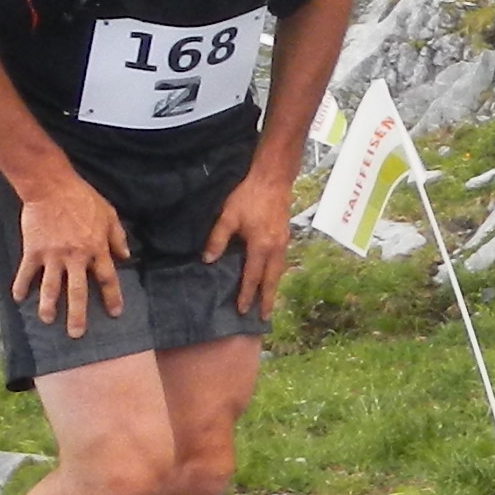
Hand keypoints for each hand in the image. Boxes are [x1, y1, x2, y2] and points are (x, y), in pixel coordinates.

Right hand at [13, 175, 129, 336]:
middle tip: (77, 334)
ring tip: (48, 321)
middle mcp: (75, 256)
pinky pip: (26, 273)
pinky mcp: (33, 250)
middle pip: (78, 292)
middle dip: (78, 315)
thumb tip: (126, 256)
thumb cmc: (82, 198)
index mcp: (96, 248)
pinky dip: (21, 286)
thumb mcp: (109, 214)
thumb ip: (118, 237)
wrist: (51, 186)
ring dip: (49, 307)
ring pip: (51, 287)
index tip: (114, 314)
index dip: (112, 297)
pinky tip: (18, 299)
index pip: (107, 279)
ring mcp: (53, 255)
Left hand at [209, 165, 300, 315]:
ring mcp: (283, 242)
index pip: (252, 277)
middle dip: (268, 299)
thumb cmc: (248, 196)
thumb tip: (208, 260)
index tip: (243, 310)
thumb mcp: (228, 216)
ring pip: (279, 271)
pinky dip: (276, 273)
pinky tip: (271, 275)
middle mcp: (275, 248)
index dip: (247, 294)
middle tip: (264, 316)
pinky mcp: (285, 235)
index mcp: (261, 246)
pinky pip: (281, 261)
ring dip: (273, 287)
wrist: (273, 178)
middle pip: (272, 279)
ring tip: (269, 301)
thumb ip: (218, 239)